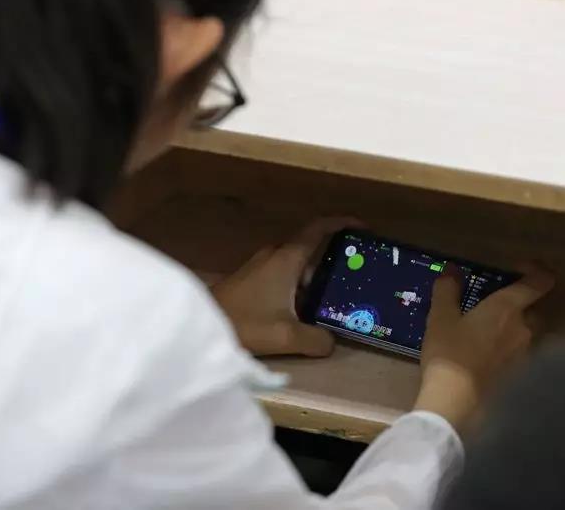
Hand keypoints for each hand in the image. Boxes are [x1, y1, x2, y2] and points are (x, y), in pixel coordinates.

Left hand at [212, 219, 356, 357]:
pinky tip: (306, 310)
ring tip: (336, 299)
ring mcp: (261, 265)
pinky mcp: (251, 279)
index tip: (362, 229)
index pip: (318, 229)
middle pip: (311, 250)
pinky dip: (300, 287)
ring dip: (316, 279)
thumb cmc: (246, 323)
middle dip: (334, 261)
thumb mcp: (288, 337)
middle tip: (356, 278)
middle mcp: (274, 254)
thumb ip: (317, 339)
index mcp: (286, 258)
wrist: (202, 325)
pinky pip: (284, 275)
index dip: (342, 224)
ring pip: (297, 266)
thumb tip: (332, 341)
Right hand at [414, 264, 554, 432]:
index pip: (539, 282)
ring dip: (512, 331)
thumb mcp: (441, 317)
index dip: (537, 271)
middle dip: (519, 305)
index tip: (520, 269)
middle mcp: (524, 328)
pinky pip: (519, 355)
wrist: (458, 401)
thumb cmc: (450, 352)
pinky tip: (487, 361)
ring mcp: (526, 354)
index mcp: (507, 308)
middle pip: (534, 309)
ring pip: (526, 334)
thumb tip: (452, 269)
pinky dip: (507, 352)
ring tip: (486, 337)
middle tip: (494, 308)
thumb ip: (448, 289)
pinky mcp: (521, 375)